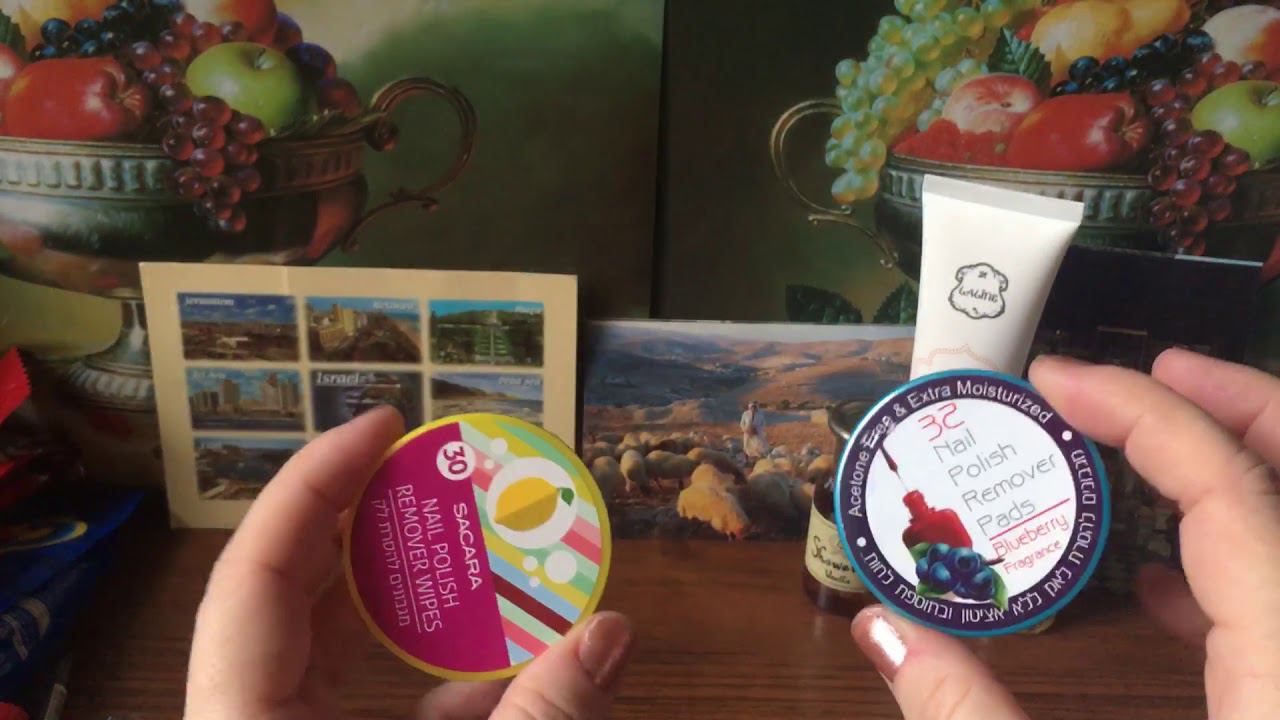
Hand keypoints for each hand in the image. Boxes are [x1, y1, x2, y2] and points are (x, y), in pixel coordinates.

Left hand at [186, 406, 634, 719]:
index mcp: (244, 718)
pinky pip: (361, 704)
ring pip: (327, 648)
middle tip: (429, 463)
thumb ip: (539, 719)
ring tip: (470, 545)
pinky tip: (498, 672)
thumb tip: (612, 630)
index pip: (255, 569)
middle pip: (287, 590)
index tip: (386, 422)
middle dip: (362, 518)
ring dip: (403, 596)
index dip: (315, 480)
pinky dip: (430, 680)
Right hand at [849, 349, 1279, 719]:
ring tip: (1143, 442)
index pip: (1230, 491)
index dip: (1142, 413)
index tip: (1056, 379)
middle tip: (1146, 369)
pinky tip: (1154, 580)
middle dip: (1230, 403)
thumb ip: (968, 715)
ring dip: (1231, 467)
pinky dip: (1233, 554)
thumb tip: (881, 630)